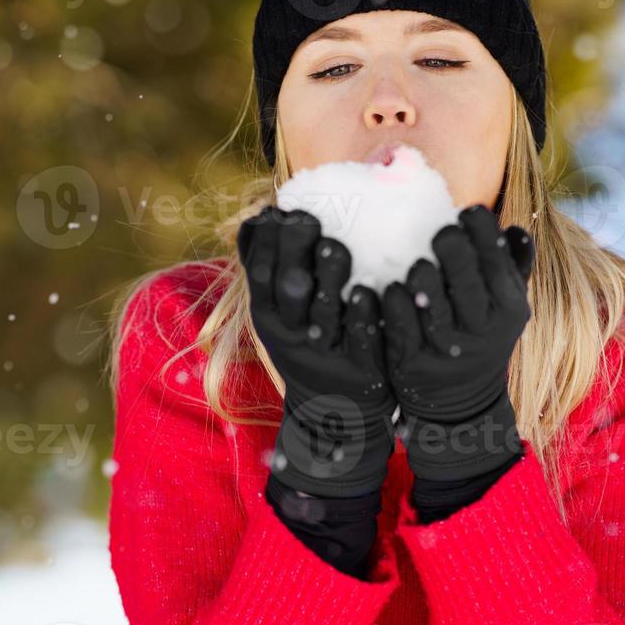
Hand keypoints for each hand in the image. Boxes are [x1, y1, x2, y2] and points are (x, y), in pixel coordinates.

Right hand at [236, 206, 396, 497]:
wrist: (334, 412)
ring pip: (323, 312)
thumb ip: (272, 268)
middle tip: (307, 218)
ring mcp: (324, 352)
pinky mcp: (359, 369)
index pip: (259, 271)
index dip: (265, 241)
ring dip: (327, 276)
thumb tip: (259, 214)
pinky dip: (359, 316)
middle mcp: (291, 334)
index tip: (278, 211)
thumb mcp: (280, 312)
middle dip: (293, 250)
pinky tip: (365, 293)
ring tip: (334, 245)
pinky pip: (359, 339)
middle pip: (287, 288)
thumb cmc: (309, 342)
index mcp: (270, 316)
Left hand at [382, 204, 535, 482]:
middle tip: (442, 231)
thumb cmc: (481, 333)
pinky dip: (395, 305)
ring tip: (418, 262)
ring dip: (425, 279)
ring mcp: (447, 347)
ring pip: (434, 308)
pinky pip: (401, 328)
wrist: (460, 400)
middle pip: (468, 283)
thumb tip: (515, 229)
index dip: (484, 233)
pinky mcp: (413, 361)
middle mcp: (482, 328)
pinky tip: (389, 287)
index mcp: (509, 306)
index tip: (469, 211)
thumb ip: (512, 266)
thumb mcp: (505, 305)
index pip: (497, 262)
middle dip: (456, 251)